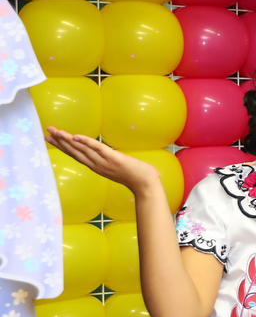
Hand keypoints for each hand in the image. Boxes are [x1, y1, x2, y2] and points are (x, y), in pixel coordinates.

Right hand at [45, 127, 160, 192]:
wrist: (147, 185)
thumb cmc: (135, 176)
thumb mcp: (116, 167)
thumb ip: (107, 160)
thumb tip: (103, 153)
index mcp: (97, 166)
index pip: (76, 155)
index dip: (63, 147)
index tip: (51, 139)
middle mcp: (97, 165)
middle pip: (75, 151)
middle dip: (60, 142)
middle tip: (46, 132)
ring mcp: (105, 162)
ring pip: (83, 149)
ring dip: (68, 140)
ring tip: (56, 132)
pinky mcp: (115, 159)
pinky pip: (99, 149)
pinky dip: (87, 142)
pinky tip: (76, 136)